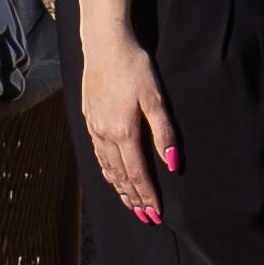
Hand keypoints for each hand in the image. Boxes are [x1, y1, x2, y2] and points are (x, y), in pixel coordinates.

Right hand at [82, 37, 178, 218]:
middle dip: (134, 198)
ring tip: (130, 204)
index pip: (138, 173)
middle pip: (120, 176)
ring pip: (106, 167)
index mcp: (123, 132)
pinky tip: (112, 176)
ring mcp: (94, 128)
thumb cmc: (136, 69)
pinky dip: (106, 170)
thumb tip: (173, 164)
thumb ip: (165, 133)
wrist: (105, 47)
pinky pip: (98, 154)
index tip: (156, 213)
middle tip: (146, 217)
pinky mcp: (89, 120)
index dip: (147, 195)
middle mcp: (105, 135)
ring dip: (119, 188)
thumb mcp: (157, 99)